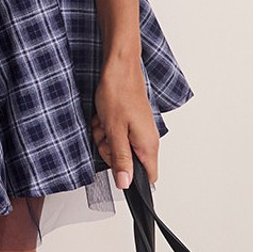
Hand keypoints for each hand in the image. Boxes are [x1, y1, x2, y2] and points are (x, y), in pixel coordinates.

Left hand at [91, 58, 159, 190]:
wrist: (118, 67)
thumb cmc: (118, 93)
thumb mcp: (115, 130)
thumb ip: (121, 159)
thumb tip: (125, 184)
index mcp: (148, 145)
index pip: (148, 178)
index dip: (132, 178)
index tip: (117, 167)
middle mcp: (147, 139)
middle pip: (127, 163)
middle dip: (110, 151)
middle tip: (106, 134)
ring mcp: (138, 129)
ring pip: (118, 147)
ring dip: (106, 137)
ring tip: (104, 121)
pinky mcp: (131, 121)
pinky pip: (116, 134)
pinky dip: (106, 127)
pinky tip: (104, 116)